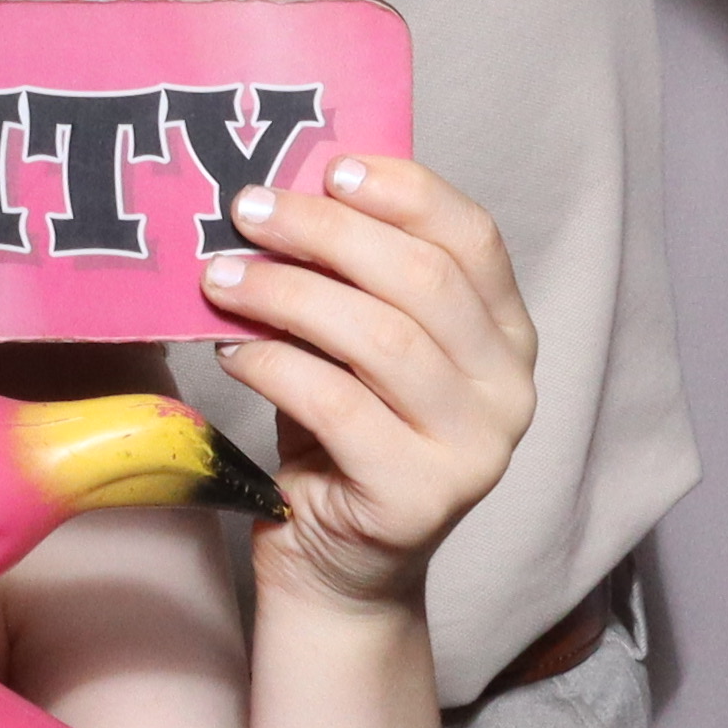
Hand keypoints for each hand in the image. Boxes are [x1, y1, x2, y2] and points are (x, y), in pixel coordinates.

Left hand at [200, 151, 540, 619]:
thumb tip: (281, 183)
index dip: (404, 191)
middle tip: (247, 210)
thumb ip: (350, 273)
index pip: (474, 236)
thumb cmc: (343, 426)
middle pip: (422, 279)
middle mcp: (508, 389)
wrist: (338, 560)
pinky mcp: (421, 498)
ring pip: (379, 339)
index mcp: (505, 331)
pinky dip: (273, 366)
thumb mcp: (357, 337)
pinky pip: (337, 406)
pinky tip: (232, 352)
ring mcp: (475, 450)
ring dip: (285, 294)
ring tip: (219, 279)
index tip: (330, 167)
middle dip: (324, 232)